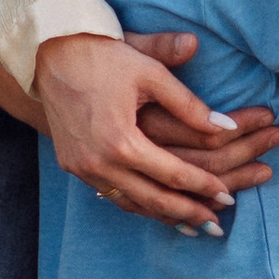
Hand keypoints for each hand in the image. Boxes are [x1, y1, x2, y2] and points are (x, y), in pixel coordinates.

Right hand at [35, 30, 278, 229]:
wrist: (49, 52)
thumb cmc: (104, 56)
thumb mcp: (151, 72)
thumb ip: (190, 103)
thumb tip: (227, 127)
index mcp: (121, 140)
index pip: (173, 174)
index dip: (204, 186)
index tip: (229, 196)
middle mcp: (98, 162)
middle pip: (153, 199)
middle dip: (188, 213)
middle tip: (217, 225)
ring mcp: (82, 167)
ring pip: (130, 203)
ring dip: (163, 215)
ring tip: (193, 224)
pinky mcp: (72, 165)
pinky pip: (111, 195)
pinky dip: (137, 205)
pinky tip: (156, 210)